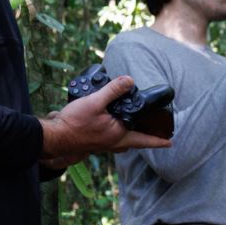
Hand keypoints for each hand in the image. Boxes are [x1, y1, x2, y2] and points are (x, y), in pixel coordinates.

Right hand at [40, 75, 172, 157]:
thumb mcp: (95, 101)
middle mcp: (112, 143)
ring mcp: (102, 144)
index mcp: (118, 135)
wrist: (55, 135)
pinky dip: (116, 132)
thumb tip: (129, 80)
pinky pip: (110, 139)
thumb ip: (113, 90)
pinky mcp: (93, 141)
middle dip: (146, 139)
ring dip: (131, 137)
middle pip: (135, 143)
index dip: (158, 141)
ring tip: (135, 129)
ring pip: (122, 142)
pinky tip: (111, 123)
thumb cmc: (74, 122)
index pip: (144, 140)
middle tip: (156, 136)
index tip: (170, 142)